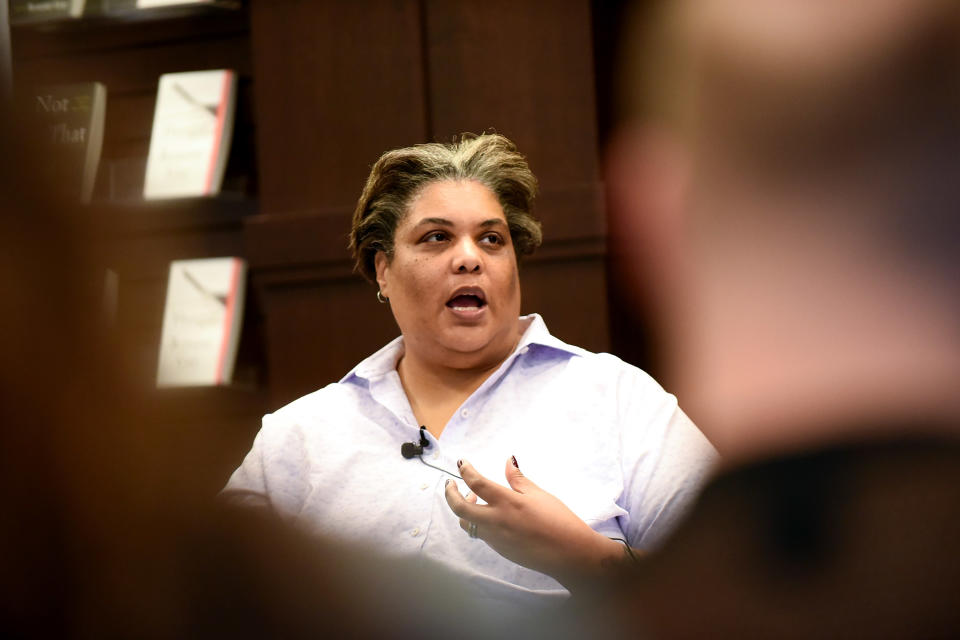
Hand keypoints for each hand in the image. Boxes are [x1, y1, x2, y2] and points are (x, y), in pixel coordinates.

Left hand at [443, 456, 626, 591]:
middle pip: (460, 508)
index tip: (461, 463)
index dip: (465, 471)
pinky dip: (478, 521)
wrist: (568, 553)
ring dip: (464, 509)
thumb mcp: (538, 494)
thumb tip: (508, 460)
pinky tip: (492, 514)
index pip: (476, 483)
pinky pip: (480, 533)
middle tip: (450, 483)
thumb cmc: (558, 519)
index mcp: (506, 502)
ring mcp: (495, 538)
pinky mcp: (500, 549)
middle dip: (450, 494)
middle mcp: (495, 521)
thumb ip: (518, 479)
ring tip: (475, 498)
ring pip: (467, 524)